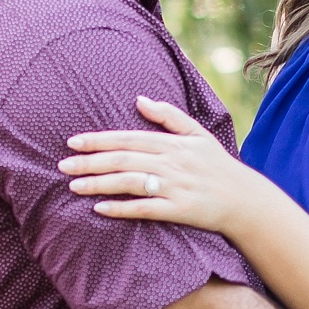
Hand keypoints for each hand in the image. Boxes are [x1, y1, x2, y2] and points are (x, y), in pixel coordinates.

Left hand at [62, 96, 256, 234]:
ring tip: (74, 186)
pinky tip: (101, 209)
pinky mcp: (179, 209)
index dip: (99, 140)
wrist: (245, 199)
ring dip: (99, 184)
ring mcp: (174, 186)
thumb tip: (140, 99)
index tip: (73, 141)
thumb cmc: (218, 166)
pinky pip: (145, 208)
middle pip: (123, 160)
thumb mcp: (198, 134)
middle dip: (90, 162)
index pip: (128, 138)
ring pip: (129, 183)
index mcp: (172, 143)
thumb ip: (169, 115)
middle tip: (63, 165)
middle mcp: (171, 162)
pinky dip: (122, 208)